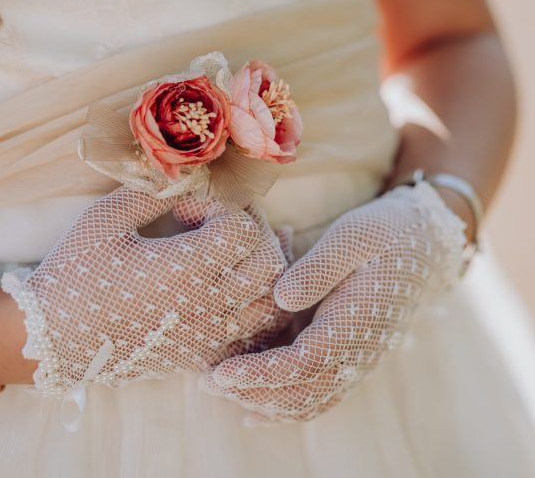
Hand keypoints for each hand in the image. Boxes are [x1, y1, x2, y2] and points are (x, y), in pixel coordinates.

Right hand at [3, 187, 287, 395]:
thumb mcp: (106, 220)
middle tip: (221, 220)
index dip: (221, 207)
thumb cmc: (75, 275)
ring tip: (239, 251)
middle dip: (254, 232)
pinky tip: (243, 287)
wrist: (55, 339)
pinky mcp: (203, 354)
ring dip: (265, 270)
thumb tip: (185, 178)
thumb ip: (151, 192)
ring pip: (271, 303)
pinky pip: (254, 334)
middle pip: (269, 263)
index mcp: (185, 270)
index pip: (242, 230)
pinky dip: (260, 307)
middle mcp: (207, 306)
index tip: (188, 207)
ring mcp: (209, 335)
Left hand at [199, 182, 466, 424]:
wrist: (427, 244)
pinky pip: (320, 390)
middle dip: (254, 394)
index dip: (259, 374)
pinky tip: (257, 398)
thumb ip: (318, 269)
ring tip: (225, 390)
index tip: (219, 374)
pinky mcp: (351, 351)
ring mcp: (357, 356)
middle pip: (303, 394)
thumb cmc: (386, 233)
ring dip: (268, 401)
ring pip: (311, 400)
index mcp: (356, 323)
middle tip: (207, 382)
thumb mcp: (352, 237)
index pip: (302, 365)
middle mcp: (359, 351)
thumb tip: (281, 298)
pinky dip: (287, 398)